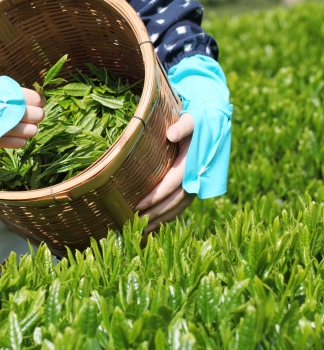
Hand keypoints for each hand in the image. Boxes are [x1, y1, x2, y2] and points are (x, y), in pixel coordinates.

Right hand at [0, 88, 45, 147]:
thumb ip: (13, 93)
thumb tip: (33, 99)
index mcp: (11, 93)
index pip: (37, 99)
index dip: (38, 101)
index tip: (35, 103)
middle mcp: (11, 110)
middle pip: (38, 115)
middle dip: (35, 115)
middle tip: (28, 115)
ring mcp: (5, 127)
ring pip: (32, 131)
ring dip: (29, 128)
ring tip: (20, 126)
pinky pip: (20, 143)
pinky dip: (19, 140)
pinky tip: (14, 136)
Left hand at [135, 113, 195, 233]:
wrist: (215, 122)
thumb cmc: (198, 120)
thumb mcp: (191, 119)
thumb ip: (182, 127)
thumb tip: (171, 134)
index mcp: (194, 162)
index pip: (173, 184)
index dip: (156, 196)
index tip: (138, 205)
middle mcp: (198, 176)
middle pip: (175, 201)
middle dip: (156, 213)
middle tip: (135, 223)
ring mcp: (198, 183)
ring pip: (180, 206)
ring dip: (162, 219)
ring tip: (142, 230)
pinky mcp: (195, 185)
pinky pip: (182, 204)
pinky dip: (169, 215)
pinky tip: (155, 224)